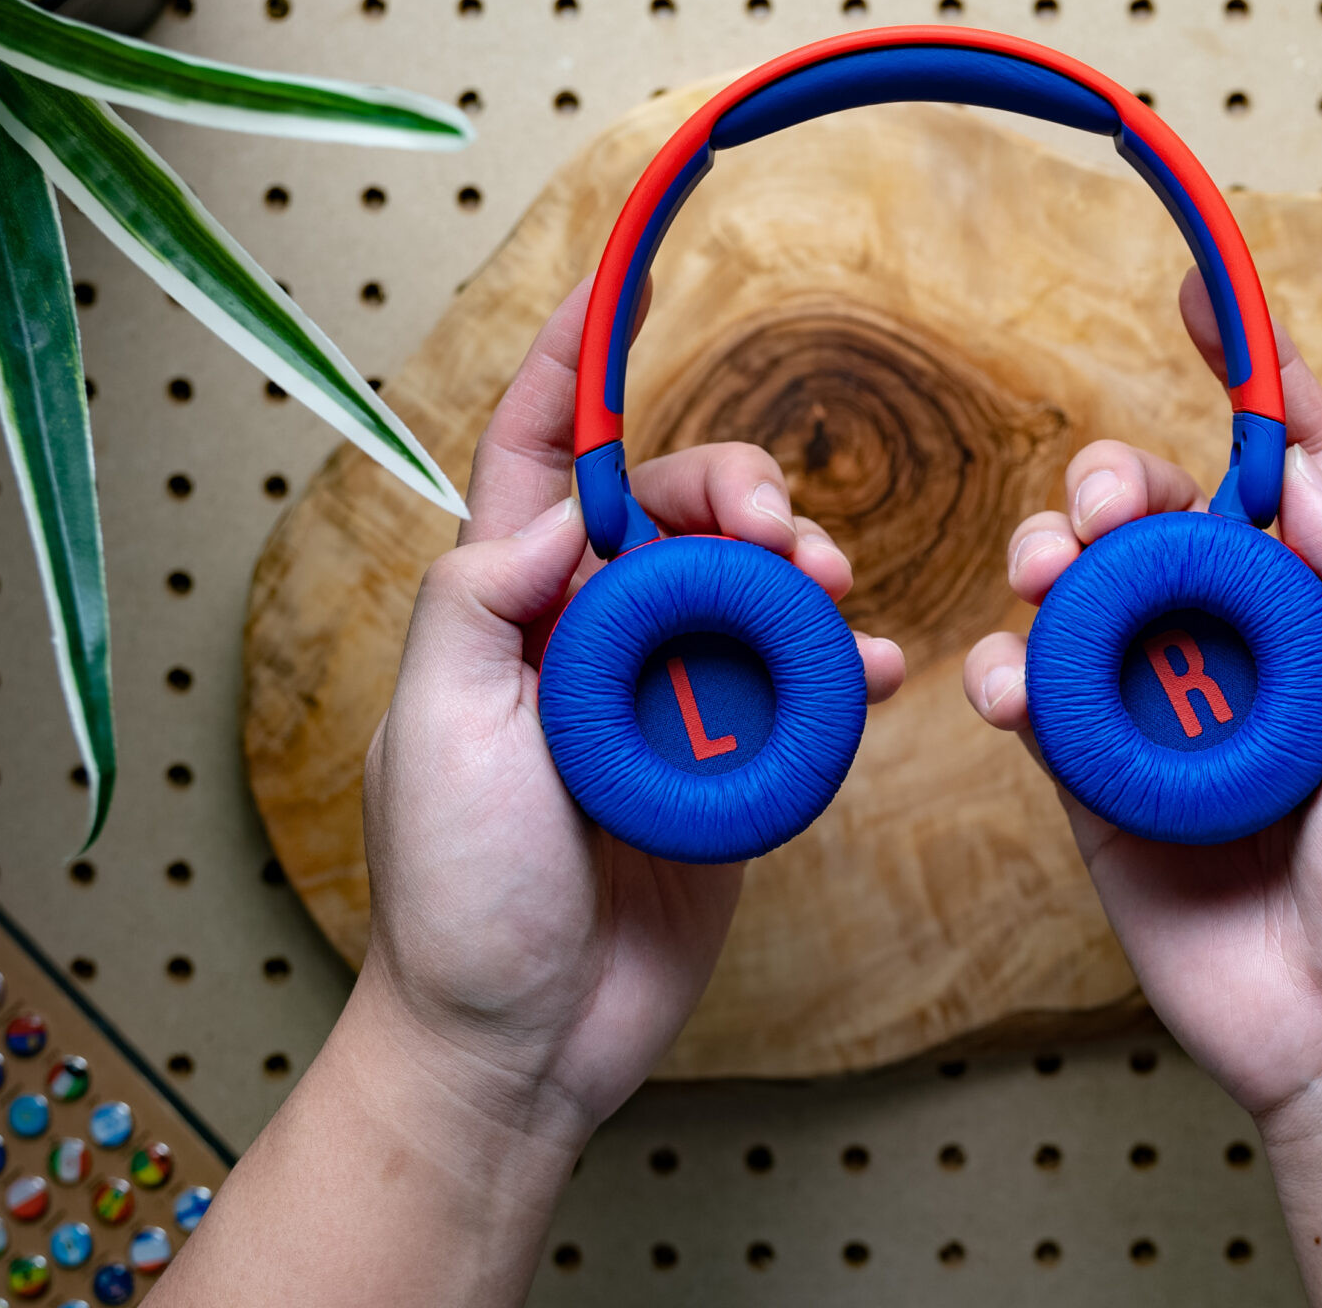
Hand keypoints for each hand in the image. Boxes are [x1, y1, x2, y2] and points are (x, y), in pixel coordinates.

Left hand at [359, 275, 905, 1145]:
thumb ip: (483, 600)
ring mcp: (666, 703)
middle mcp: (588, 640)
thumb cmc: (456, 895)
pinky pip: (805, 692)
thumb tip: (566, 512)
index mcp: (504, 611)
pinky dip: (850, 668)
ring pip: (752, 589)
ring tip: (830, 586)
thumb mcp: (437, 728)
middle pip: (675, 512)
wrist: (522, 1043)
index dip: (576, 365)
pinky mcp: (732, 769)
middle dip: (734, 486)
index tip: (620, 278)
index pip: (540, 458)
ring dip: (801, 565)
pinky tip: (884, 668)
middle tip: (781, 526)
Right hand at [962, 269, 1321, 1128]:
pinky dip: (1004, 675)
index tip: (1206, 290)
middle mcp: (1242, 645)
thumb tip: (1300, 474)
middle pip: (1163, 518)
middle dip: (1122, 480)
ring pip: (1082, 593)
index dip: (1255, 375)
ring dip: (1054, 555)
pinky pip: (1032, 702)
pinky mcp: (1095, 783)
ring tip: (1051, 569)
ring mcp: (1161, 710)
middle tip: (1111, 504)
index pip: (1294, 466)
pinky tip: (1006, 679)